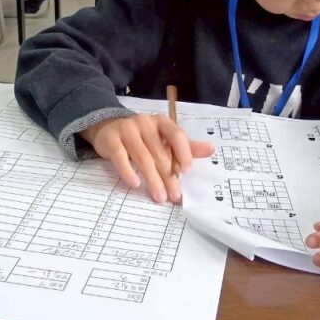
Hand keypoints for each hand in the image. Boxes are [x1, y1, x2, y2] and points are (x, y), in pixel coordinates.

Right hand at [81, 115, 214, 203]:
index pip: (176, 135)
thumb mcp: (164, 139)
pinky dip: (128, 171)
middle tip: (174, 196)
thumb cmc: (142, 137)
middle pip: (160, 153)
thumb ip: (186, 146)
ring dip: (152, 179)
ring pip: (142, 157)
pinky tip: (135, 184)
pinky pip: (120, 157)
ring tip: (159, 197)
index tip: (187, 172)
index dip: (184, 152)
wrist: (108, 128)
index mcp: (162, 122)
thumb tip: (211, 149)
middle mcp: (145, 123)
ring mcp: (127, 130)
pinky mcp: (111, 140)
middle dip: (168, 177)